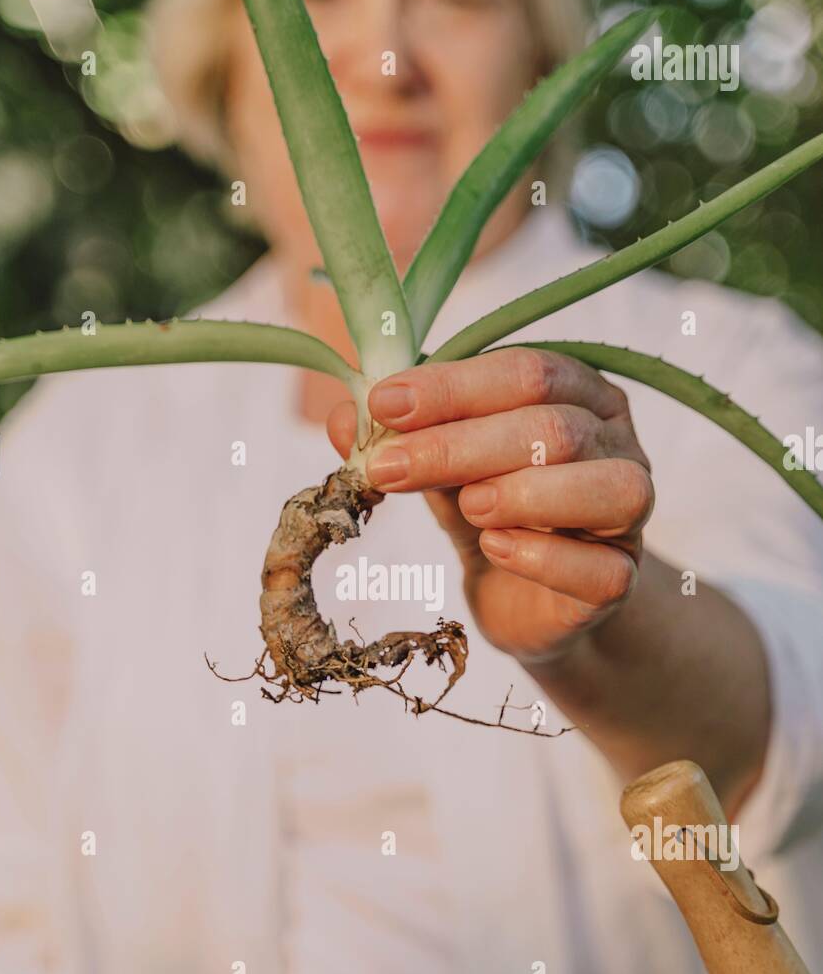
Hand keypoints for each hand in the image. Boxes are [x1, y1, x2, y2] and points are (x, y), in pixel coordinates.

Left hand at [327, 347, 654, 662]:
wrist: (526, 601)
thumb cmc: (488, 512)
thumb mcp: (439, 468)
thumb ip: (401, 439)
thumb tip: (343, 416)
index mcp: (579, 392)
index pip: (526, 372)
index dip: (453, 387)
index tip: (384, 405)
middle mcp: (618, 442)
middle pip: (554, 427)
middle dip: (461, 446)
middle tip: (388, 468)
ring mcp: (632, 511)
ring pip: (605, 486)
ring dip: (522, 493)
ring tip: (466, 507)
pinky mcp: (622, 578)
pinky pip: (601, 567)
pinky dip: (544, 556)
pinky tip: (495, 548)